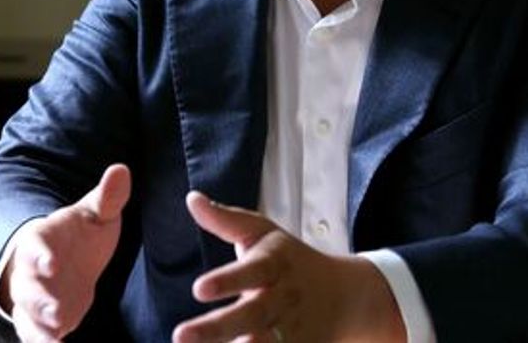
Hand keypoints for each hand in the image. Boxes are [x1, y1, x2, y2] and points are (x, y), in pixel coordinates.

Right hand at [0, 164, 130, 341]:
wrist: (63, 260)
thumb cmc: (78, 234)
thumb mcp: (94, 214)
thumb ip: (107, 198)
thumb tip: (121, 170)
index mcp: (42, 240)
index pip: (35, 245)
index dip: (41, 254)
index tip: (50, 263)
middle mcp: (31, 272)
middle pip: (28, 287)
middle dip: (39, 300)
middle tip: (55, 312)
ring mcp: (34, 299)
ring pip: (28, 316)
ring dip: (39, 328)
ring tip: (55, 338)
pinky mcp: (41, 322)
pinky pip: (36, 335)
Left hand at [173, 192, 405, 342]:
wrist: (347, 298)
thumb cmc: (291, 261)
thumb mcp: (264, 233)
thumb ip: (227, 220)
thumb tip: (193, 198)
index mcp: (274, 266)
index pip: (251, 272)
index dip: (227, 281)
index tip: (198, 289)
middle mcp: (282, 300)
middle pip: (251, 316)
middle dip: (216, 329)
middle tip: (181, 336)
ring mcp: (291, 331)